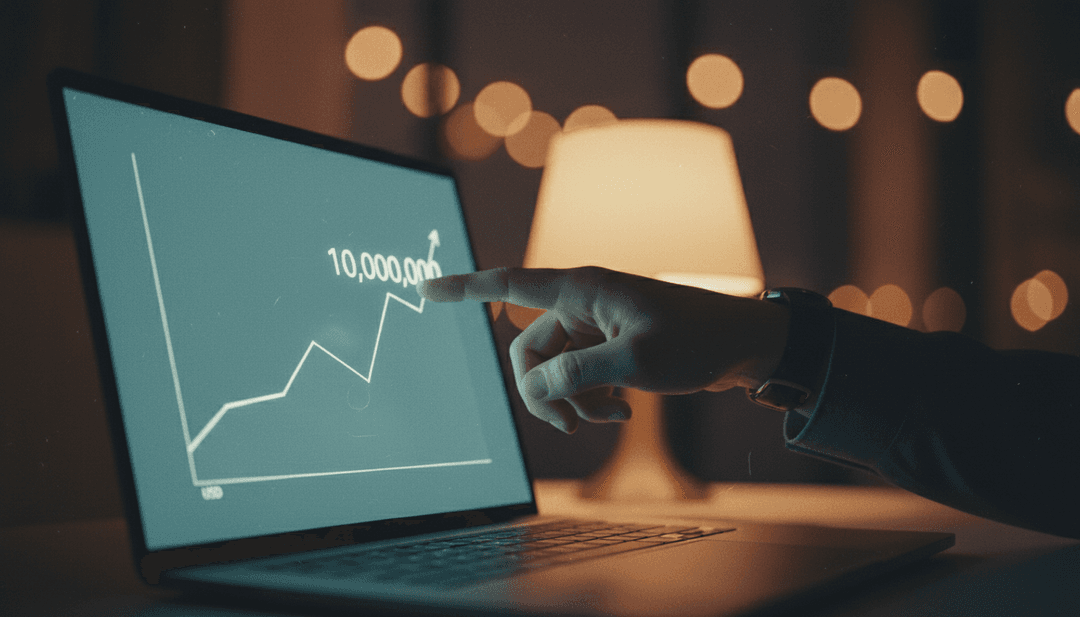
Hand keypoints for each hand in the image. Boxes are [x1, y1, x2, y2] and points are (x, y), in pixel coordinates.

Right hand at [419, 267, 788, 432]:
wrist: (744, 344)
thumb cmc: (697, 340)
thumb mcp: (636, 361)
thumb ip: (578, 374)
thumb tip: (533, 390)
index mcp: (582, 289)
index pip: (510, 284)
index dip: (465, 287)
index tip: (425, 288)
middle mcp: (582, 303)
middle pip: (529, 349)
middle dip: (543, 392)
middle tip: (571, 425)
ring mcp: (595, 325)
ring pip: (554, 369)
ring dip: (572, 400)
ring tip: (609, 419)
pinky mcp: (609, 345)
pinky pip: (578, 375)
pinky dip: (591, 398)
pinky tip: (620, 413)